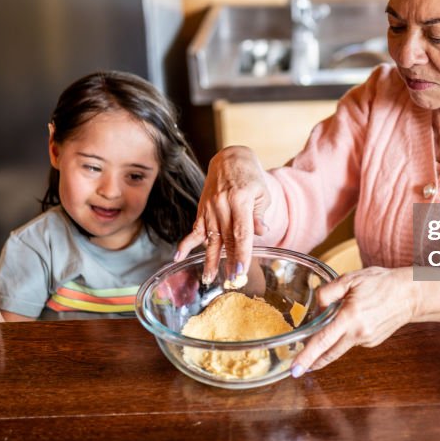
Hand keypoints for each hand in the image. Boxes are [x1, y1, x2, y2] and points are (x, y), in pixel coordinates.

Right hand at [175, 146, 270, 284]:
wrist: (230, 159)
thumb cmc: (250, 177)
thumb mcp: (261, 194)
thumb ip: (259, 215)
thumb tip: (261, 233)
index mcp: (240, 200)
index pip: (241, 232)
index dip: (241, 253)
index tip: (240, 270)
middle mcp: (222, 205)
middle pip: (225, 239)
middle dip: (228, 262)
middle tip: (230, 282)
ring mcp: (210, 207)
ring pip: (210, 238)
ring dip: (210, 259)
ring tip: (209, 278)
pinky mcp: (202, 209)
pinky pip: (194, 229)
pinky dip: (186, 244)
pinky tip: (178, 257)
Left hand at [289, 267, 417, 375]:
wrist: (410, 294)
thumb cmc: (381, 283)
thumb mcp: (350, 279)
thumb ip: (328, 292)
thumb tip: (316, 309)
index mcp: (350, 317)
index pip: (323, 341)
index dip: (307, 356)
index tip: (295, 369)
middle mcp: (358, 332)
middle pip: (329, 353)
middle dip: (312, 362)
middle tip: (297, 368)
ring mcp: (366, 340)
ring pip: (340, 346)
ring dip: (328, 345)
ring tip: (322, 335)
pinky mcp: (372, 342)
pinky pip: (352, 341)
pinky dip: (345, 335)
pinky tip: (352, 321)